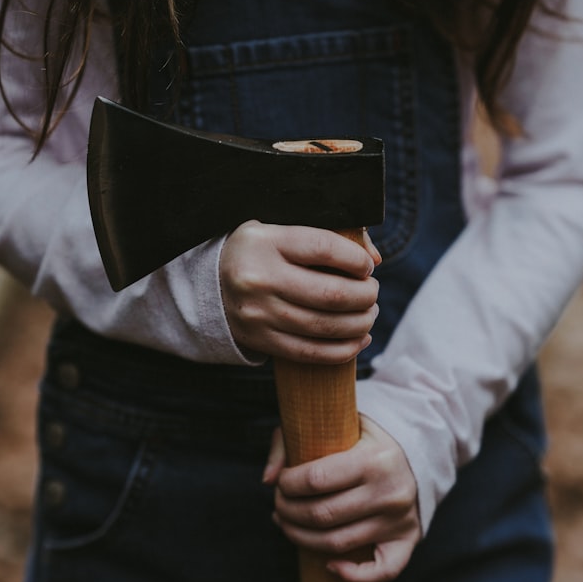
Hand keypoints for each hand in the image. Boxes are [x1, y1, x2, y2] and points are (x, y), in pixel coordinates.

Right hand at [220, 221, 380, 363]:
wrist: (209, 284)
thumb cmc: (262, 252)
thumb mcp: (282, 228)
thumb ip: (330, 234)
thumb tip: (373, 259)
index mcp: (265, 242)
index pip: (324, 248)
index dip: (356, 260)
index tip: (367, 266)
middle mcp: (259, 278)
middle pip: (330, 294)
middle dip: (365, 296)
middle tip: (372, 293)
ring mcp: (258, 313)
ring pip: (324, 326)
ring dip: (360, 323)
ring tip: (368, 314)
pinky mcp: (260, 340)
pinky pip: (310, 353)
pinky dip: (343, 350)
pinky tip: (359, 340)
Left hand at [262, 416, 420, 581]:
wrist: (416, 452)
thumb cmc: (364, 439)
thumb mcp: (334, 424)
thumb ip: (291, 441)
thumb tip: (268, 480)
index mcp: (373, 459)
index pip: (316, 479)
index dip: (288, 485)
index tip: (282, 482)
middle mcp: (390, 491)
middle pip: (322, 514)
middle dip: (288, 511)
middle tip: (280, 504)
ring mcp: (400, 519)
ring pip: (338, 543)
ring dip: (302, 538)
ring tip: (288, 524)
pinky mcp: (408, 538)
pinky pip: (383, 570)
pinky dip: (354, 575)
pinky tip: (329, 565)